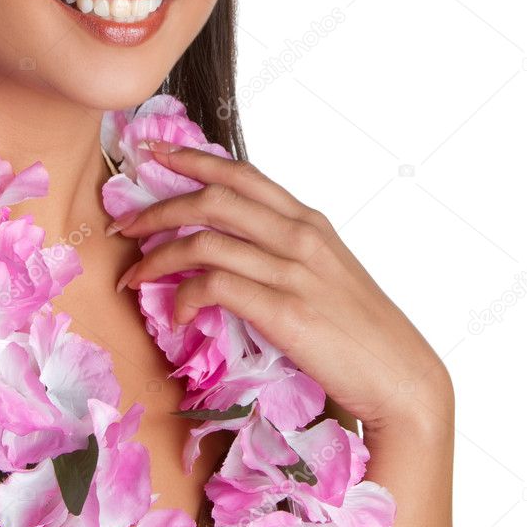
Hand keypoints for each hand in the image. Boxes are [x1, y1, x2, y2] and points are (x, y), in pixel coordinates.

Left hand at [112, 141, 452, 433]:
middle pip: (214, 199)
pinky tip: (177, 313)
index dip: (191, 157)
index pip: (241, 174)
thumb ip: (283, 252)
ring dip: (157, 256)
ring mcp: (294, 271)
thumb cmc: (361, 330)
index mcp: (309, 221)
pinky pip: (216, 286)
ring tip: (133, 277)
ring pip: (206, 241)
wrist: (402, 375)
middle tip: (124, 223)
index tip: (151, 150)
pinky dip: (185, 295)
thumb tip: (230, 248)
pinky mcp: (286, 310)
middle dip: (158, 206)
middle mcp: (300, 235)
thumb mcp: (325, 272)